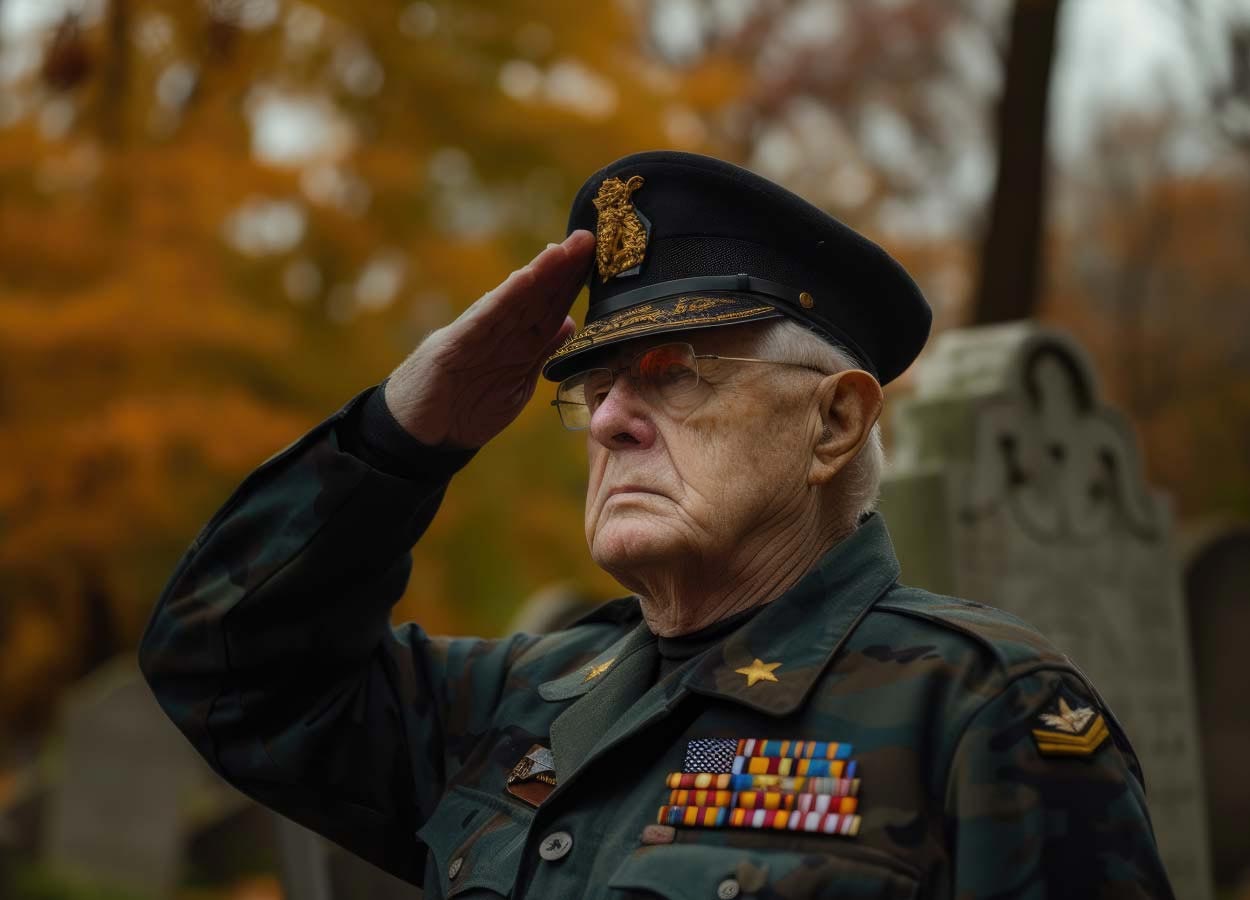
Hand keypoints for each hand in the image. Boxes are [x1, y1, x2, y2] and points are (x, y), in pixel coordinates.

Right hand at [383, 230, 595, 448]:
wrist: (417, 437)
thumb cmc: (462, 410)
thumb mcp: (514, 384)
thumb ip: (538, 353)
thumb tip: (568, 323)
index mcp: (512, 345)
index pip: (548, 309)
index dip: (569, 284)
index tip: (593, 259)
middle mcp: (496, 334)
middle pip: (534, 298)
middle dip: (561, 269)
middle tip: (586, 239)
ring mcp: (474, 337)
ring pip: (513, 302)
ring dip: (538, 274)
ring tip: (561, 250)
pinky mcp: (453, 347)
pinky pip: (484, 320)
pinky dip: (504, 299)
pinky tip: (524, 278)